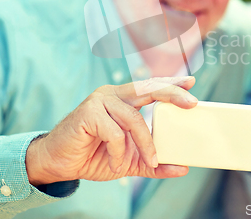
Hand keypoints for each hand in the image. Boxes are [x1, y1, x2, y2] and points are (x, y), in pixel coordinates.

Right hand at [25, 76, 196, 185]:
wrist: (58, 164)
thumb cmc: (93, 156)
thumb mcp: (129, 160)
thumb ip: (154, 163)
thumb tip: (182, 168)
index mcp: (123, 99)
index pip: (150, 86)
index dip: (171, 82)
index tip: (192, 81)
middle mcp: (112, 94)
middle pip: (147, 88)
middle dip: (172, 93)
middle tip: (192, 103)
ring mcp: (99, 101)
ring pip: (133, 119)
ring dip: (144, 144)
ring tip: (148, 161)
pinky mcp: (88, 113)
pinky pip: (114, 132)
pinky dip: (119, 151)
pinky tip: (115, 162)